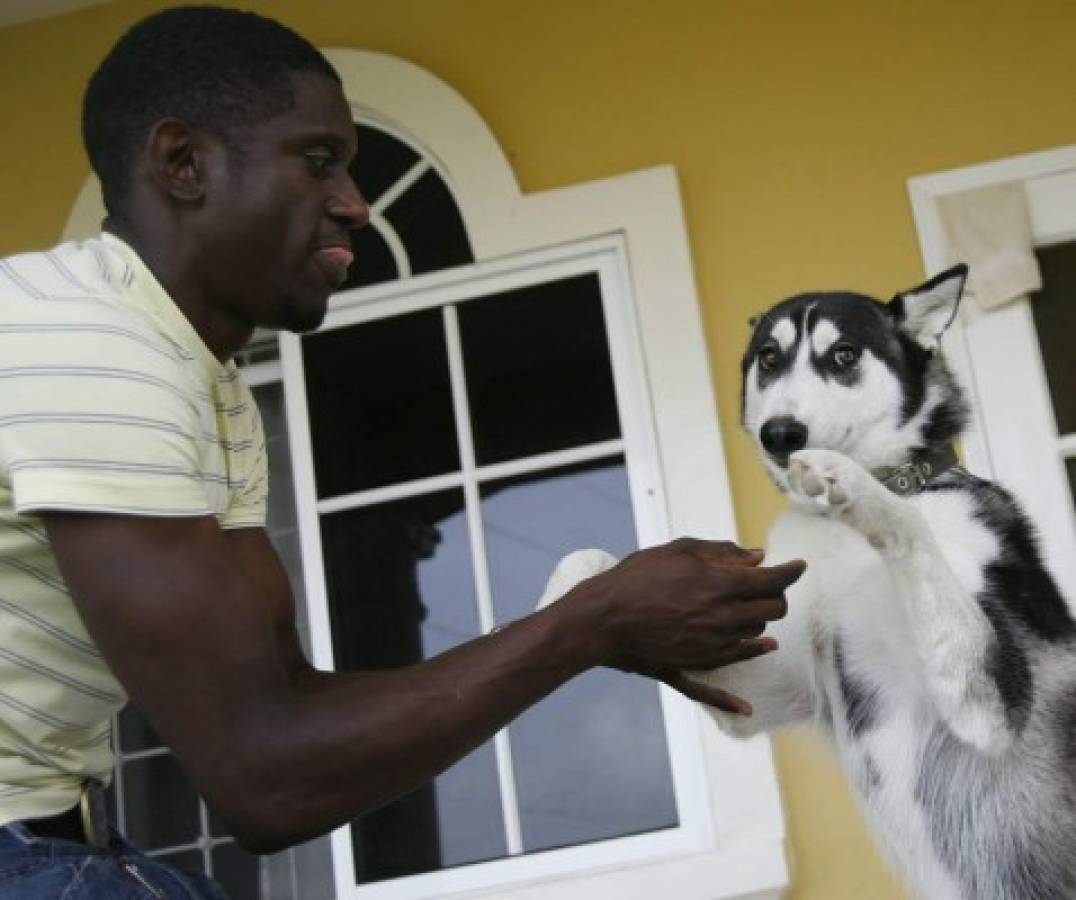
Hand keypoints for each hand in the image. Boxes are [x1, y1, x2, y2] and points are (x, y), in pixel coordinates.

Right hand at [572, 538, 804, 713]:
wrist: (602, 615)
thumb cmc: (639, 576)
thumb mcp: (680, 551)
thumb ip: (722, 553)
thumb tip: (757, 558)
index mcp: (723, 587)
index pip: (773, 581)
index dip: (790, 572)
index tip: (798, 566)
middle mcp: (723, 620)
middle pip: (771, 611)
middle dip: (776, 596)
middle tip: (769, 586)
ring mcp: (709, 648)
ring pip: (752, 640)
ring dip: (759, 624)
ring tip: (751, 612)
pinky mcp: (688, 667)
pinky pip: (712, 691)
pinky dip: (730, 702)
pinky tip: (745, 708)